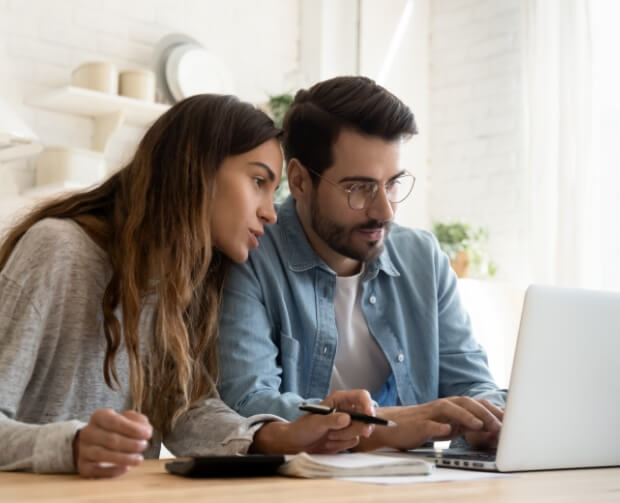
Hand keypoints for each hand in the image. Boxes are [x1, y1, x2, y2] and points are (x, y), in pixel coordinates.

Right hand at [73, 409, 152, 477]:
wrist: (93, 443)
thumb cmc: (116, 430)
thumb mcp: (128, 420)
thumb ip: (139, 422)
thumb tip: (145, 430)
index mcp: (99, 417)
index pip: (114, 421)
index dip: (132, 428)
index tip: (148, 434)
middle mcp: (88, 432)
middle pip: (110, 439)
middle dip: (131, 444)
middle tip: (144, 446)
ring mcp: (83, 450)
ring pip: (102, 455)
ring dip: (124, 458)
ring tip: (139, 459)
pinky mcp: (83, 466)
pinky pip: (96, 470)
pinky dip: (112, 471)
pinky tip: (126, 468)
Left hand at [251, 390, 374, 453]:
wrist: (297, 443)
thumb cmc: (303, 428)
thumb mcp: (316, 423)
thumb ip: (332, 420)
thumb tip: (347, 419)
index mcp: (340, 400)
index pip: (361, 396)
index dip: (368, 404)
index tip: (369, 416)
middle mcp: (346, 410)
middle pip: (366, 415)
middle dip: (361, 425)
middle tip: (363, 433)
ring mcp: (348, 424)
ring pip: (360, 430)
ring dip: (346, 436)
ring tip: (329, 436)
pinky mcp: (347, 436)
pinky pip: (354, 440)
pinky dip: (343, 444)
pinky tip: (330, 442)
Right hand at [356, 397, 502, 450]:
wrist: (392, 426)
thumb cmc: (422, 426)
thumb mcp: (447, 425)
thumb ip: (464, 424)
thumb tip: (489, 428)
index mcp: (451, 405)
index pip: (475, 403)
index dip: (492, 410)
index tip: (509, 421)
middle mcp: (442, 406)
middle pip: (465, 402)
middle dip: (484, 412)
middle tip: (499, 424)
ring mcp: (430, 414)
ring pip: (449, 408)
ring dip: (466, 416)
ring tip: (480, 425)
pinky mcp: (418, 424)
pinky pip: (429, 424)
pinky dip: (439, 427)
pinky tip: (448, 432)